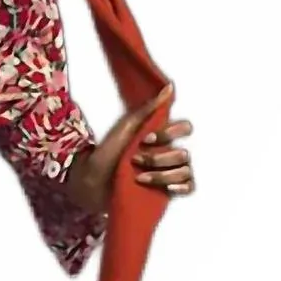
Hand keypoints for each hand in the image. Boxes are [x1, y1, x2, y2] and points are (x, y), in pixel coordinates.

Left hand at [65, 82, 195, 211]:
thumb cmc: (105, 155)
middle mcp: (168, 154)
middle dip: (158, 158)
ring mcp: (169, 174)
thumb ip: (147, 110)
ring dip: (162, 174)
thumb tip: (169, 87)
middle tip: (135, 160)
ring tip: (139, 178)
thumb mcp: (124, 129)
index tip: (146, 139)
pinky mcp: (166, 192)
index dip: (170, 133)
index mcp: (161, 137)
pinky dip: (180, 187)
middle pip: (183, 153)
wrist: (91, 184)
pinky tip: (167, 188)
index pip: (185, 128)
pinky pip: (189, 187)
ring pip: (185, 171)